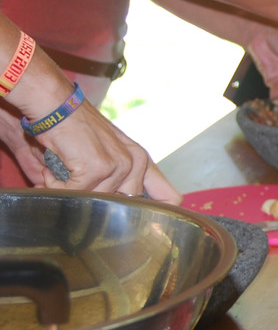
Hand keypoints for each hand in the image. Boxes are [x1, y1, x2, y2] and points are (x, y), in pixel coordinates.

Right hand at [0, 100, 180, 201]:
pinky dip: (58, 186)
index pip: (170, 197)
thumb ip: (124, 181)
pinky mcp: (98, 168)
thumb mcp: (110, 153)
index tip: (150, 225)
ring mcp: (119, 165)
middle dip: (96, 203)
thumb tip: (130, 211)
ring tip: (64, 170)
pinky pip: (75, 194)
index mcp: (142, 161)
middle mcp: (136, 163)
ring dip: (72, 191)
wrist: (55, 105)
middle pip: (124, 207)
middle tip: (78, 184)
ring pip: (95, 201)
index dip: (163, 215)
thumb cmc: (77, 129)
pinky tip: (55, 168)